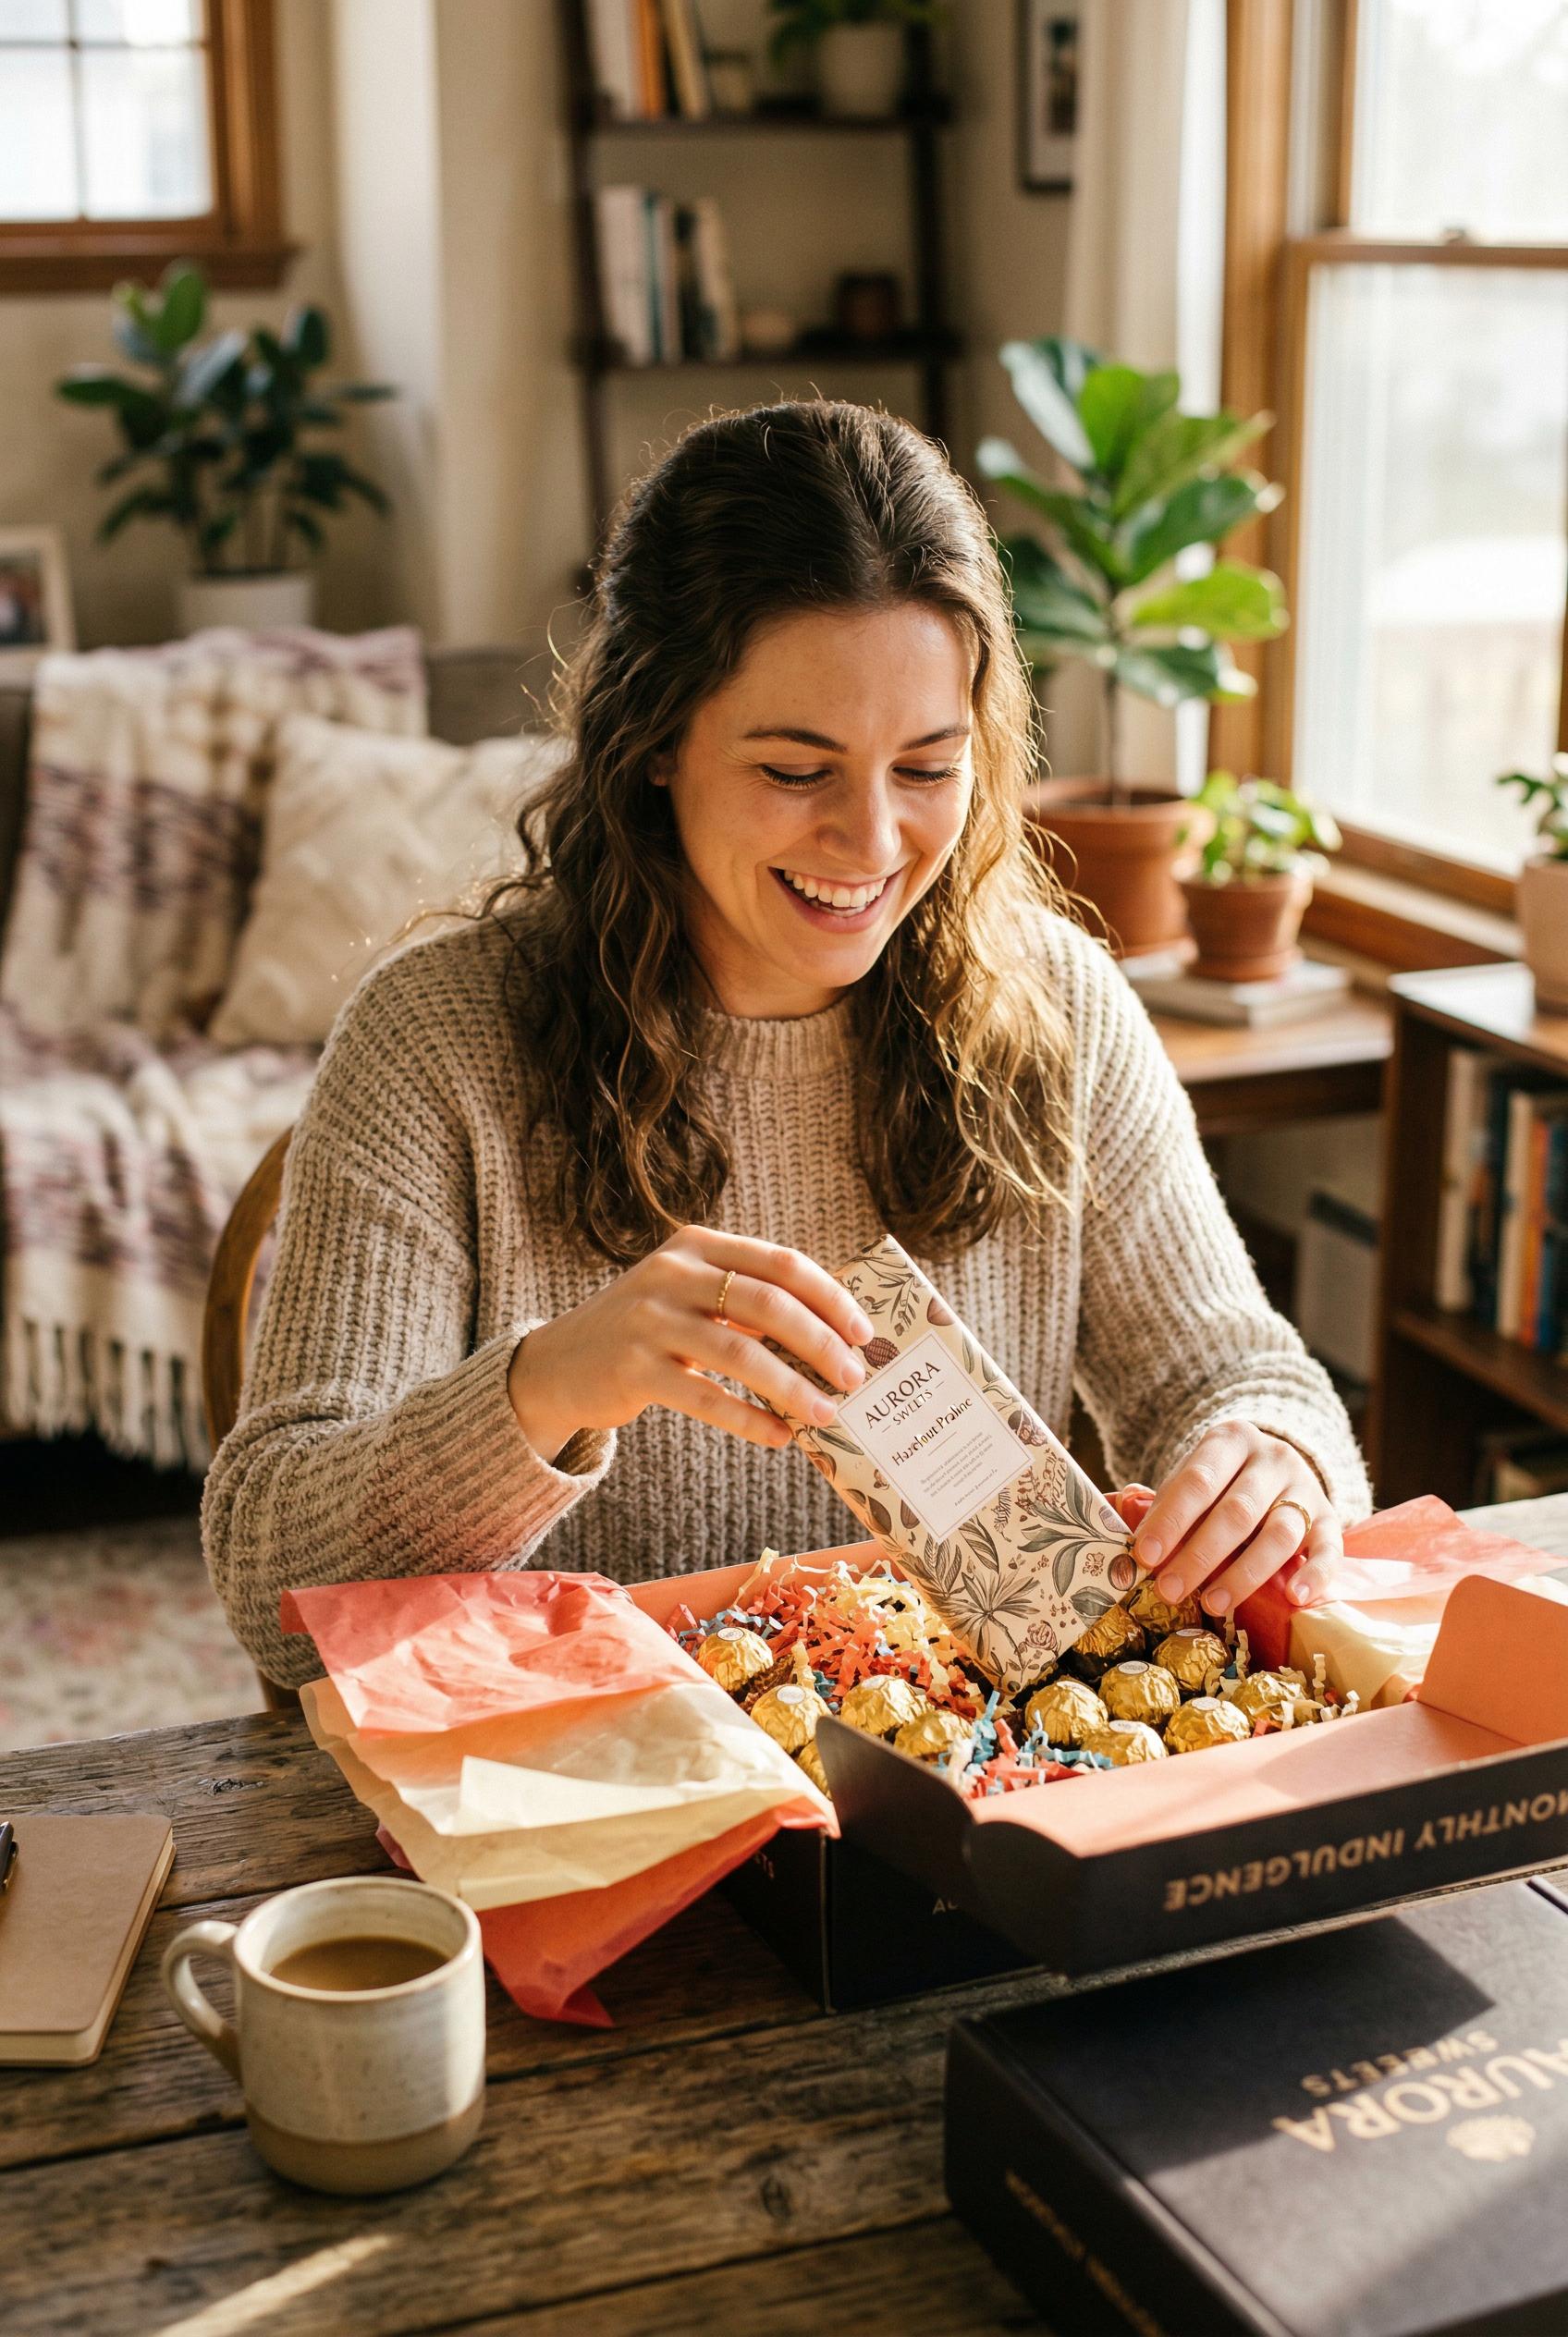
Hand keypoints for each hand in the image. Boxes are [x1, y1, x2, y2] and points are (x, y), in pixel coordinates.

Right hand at [506, 1225, 873, 1465]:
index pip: (780, 1263)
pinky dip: (749, 1419)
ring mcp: (648, 1320)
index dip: (829, 1297)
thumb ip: (748, 1299)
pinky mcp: (632, 1369)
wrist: (559, 1364)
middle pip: (767, 1303)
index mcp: (697, 1245)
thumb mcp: (692, 1295)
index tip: (863, 1332)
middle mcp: (672, 1274)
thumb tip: (833, 1331)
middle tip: (853, 1376)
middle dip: (820, 1342)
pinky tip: (779, 1436)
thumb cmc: (647, 1330)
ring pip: (739, 1352)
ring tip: (825, 1412)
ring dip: (791, 1386)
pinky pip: (705, 1397)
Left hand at [1117, 1422, 1341, 1618]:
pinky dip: (1316, 1575)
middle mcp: (1273, 1459)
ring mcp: (1306, 1488)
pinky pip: (1330, 1548)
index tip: (1145, 1556)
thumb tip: (1136, 1549)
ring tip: (1212, 1604)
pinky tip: (1295, 1598)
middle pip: (1238, 1511)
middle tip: (1170, 1590)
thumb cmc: (1221, 1482)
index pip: (1198, 1480)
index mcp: (1231, 1440)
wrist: (1276, 1465)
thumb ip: (1169, 1506)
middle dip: (1200, 1555)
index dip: (1170, 1520)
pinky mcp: (1331, 1520)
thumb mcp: (1193, 1479)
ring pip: (1280, 1532)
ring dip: (1244, 1574)